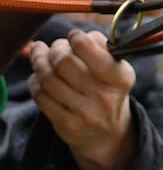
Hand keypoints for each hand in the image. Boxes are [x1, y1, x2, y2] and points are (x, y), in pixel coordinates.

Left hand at [27, 31, 137, 169]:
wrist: (107, 133)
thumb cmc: (108, 90)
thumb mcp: (116, 69)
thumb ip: (101, 47)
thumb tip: (75, 36)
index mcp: (120, 78)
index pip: (92, 51)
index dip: (76, 39)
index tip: (73, 36)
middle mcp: (104, 97)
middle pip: (65, 62)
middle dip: (55, 49)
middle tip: (55, 47)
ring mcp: (84, 113)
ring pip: (48, 79)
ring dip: (40, 63)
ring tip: (42, 56)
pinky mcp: (65, 124)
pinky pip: (41, 96)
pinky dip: (35, 81)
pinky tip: (39, 76)